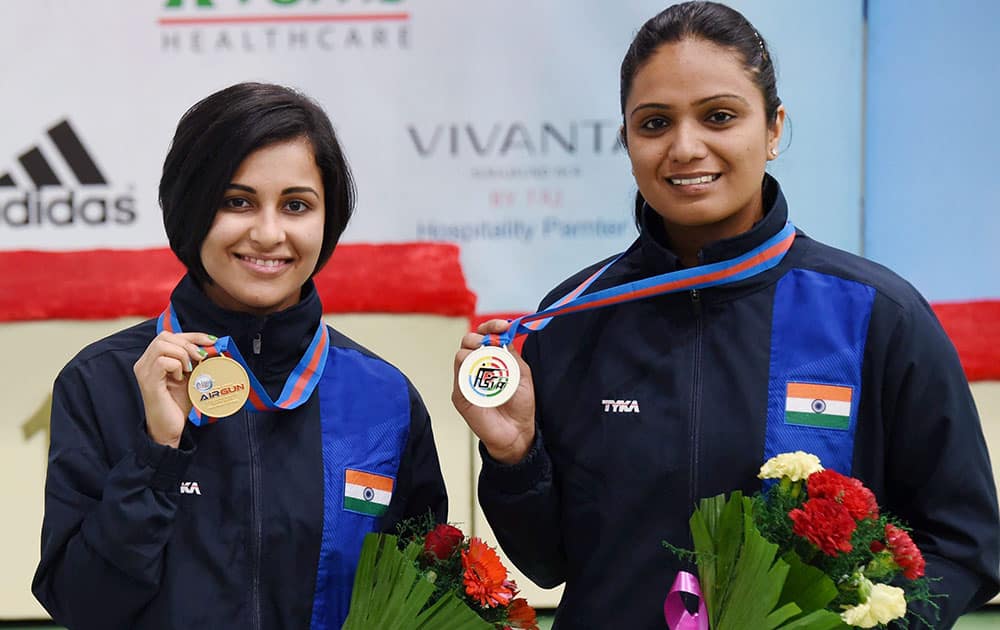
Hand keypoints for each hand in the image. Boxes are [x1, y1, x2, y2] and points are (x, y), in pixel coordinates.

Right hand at [133, 331, 216, 447]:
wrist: (170, 428)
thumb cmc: (178, 404)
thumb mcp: (190, 377)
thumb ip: (196, 362)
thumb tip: (212, 347)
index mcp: (152, 359)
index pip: (170, 335)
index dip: (192, 335)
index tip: (211, 341)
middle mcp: (144, 362)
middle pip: (164, 336)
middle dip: (189, 343)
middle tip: (202, 358)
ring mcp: (144, 371)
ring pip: (162, 345)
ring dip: (182, 354)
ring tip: (189, 369)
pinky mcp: (148, 381)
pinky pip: (163, 361)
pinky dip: (176, 365)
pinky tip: (181, 378)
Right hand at [452, 319, 535, 464]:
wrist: (517, 432)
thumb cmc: (519, 405)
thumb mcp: (521, 374)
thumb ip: (511, 356)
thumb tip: (503, 337)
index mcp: (491, 359)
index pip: (484, 335)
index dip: (491, 326)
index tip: (502, 326)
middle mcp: (476, 367)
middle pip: (468, 341)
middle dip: (479, 338)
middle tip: (491, 344)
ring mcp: (466, 380)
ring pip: (461, 355)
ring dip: (477, 355)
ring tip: (492, 365)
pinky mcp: (461, 395)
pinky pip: (460, 378)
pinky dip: (472, 373)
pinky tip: (485, 379)